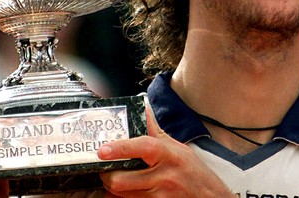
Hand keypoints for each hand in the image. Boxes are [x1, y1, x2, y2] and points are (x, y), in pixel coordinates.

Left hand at [98, 105, 235, 197]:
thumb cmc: (195, 173)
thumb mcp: (178, 148)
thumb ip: (155, 131)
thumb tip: (142, 108)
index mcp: (169, 155)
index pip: (142, 147)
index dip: (120, 148)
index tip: (103, 149)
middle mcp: (164, 177)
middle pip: (122, 179)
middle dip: (107, 175)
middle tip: (105, 169)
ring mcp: (160, 196)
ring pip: (122, 194)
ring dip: (112, 187)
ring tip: (113, 179)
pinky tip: (124, 192)